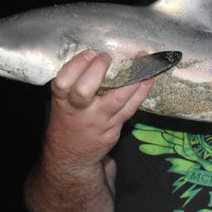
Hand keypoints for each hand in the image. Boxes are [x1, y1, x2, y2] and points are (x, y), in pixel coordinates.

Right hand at [44, 50, 153, 169]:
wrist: (71, 159)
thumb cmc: (69, 122)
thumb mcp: (61, 104)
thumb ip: (74, 84)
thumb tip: (94, 56)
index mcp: (62, 102)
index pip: (63, 82)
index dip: (77, 65)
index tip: (89, 53)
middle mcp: (79, 111)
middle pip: (84, 90)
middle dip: (97, 70)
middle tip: (106, 57)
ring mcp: (98, 121)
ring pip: (117, 98)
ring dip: (132, 78)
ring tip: (142, 63)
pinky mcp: (113, 128)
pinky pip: (130, 108)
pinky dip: (141, 92)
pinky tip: (149, 78)